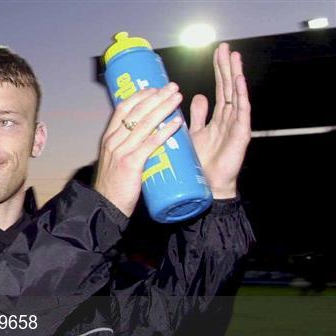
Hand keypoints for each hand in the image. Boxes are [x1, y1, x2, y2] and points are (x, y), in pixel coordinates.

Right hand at [94, 83, 183, 216]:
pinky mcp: (130, 164)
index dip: (139, 95)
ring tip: (177, 98)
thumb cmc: (114, 187)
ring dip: (163, 108)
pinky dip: (165, 131)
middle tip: (172, 87)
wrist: (105, 207)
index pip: (122, 108)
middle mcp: (113, 141)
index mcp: (109, 139)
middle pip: (136, 111)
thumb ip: (128, 149)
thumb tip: (149, 140)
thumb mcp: (115, 162)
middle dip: (156, 96)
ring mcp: (121, 152)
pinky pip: (150, 143)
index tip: (155, 88)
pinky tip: (177, 123)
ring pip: (144, 123)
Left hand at [189, 43, 251, 198]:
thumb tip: (196, 95)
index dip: (219, 70)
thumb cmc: (201, 163)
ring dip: (235, 76)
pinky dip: (240, 98)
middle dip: (227, 67)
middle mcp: (229, 119)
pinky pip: (242, 114)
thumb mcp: (195, 134)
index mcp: (218, 118)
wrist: (209, 185)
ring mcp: (236, 126)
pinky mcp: (240, 136)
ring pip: (236, 97)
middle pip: (229, 88)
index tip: (217, 52)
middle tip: (225, 47)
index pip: (220, 88)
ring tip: (234, 58)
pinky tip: (239, 83)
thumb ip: (197, 116)